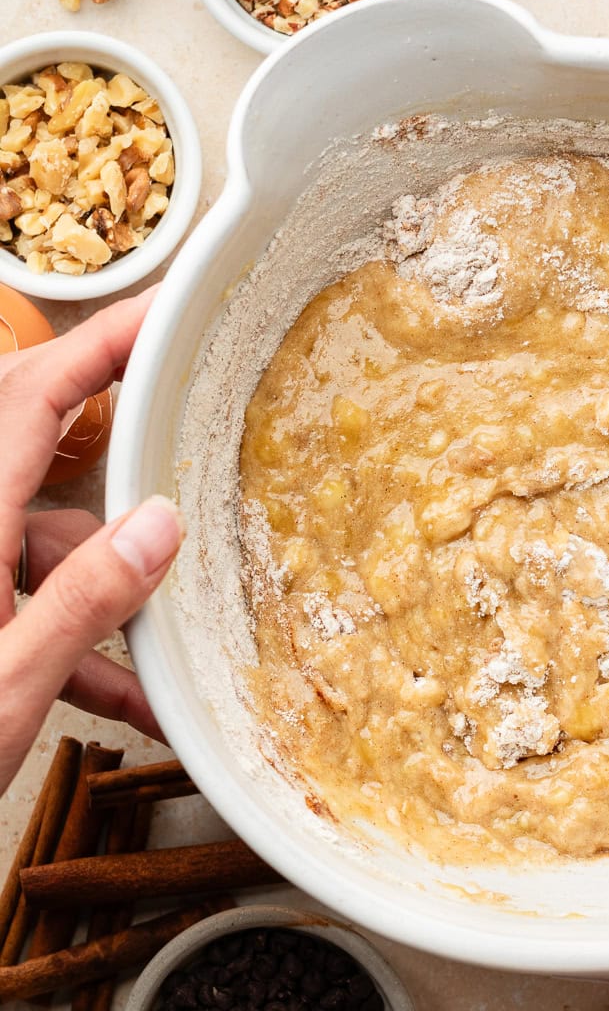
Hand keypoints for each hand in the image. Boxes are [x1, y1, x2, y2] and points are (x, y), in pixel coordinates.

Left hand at [0, 290, 182, 794]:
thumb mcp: (8, 684)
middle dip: (121, 460)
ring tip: (159, 662)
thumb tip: (161, 524)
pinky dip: (81, 640)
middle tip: (188, 450)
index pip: (35, 397)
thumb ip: (86, 601)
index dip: (100, 342)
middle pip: (43, 452)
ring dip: (108, 592)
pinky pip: (32, 599)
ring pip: (47, 543)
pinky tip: (130, 698)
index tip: (165, 312)